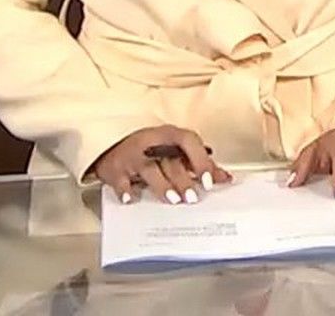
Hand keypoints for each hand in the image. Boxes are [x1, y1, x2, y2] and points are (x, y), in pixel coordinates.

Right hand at [91, 125, 230, 205]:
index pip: (188, 141)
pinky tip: (131, 198)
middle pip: (170, 160)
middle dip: (183, 179)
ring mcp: (132, 155)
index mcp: (169, 135)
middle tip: (193, 198)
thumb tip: (224, 178)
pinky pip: (120, 179)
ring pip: (149, 168)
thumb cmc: (150, 150)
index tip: (208, 181)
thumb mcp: (173, 152)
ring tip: (173, 200)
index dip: (200, 160)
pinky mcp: (115, 169)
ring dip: (162, 185)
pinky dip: (124, 189)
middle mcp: (151, 142)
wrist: (110, 147)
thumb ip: (198, 164)